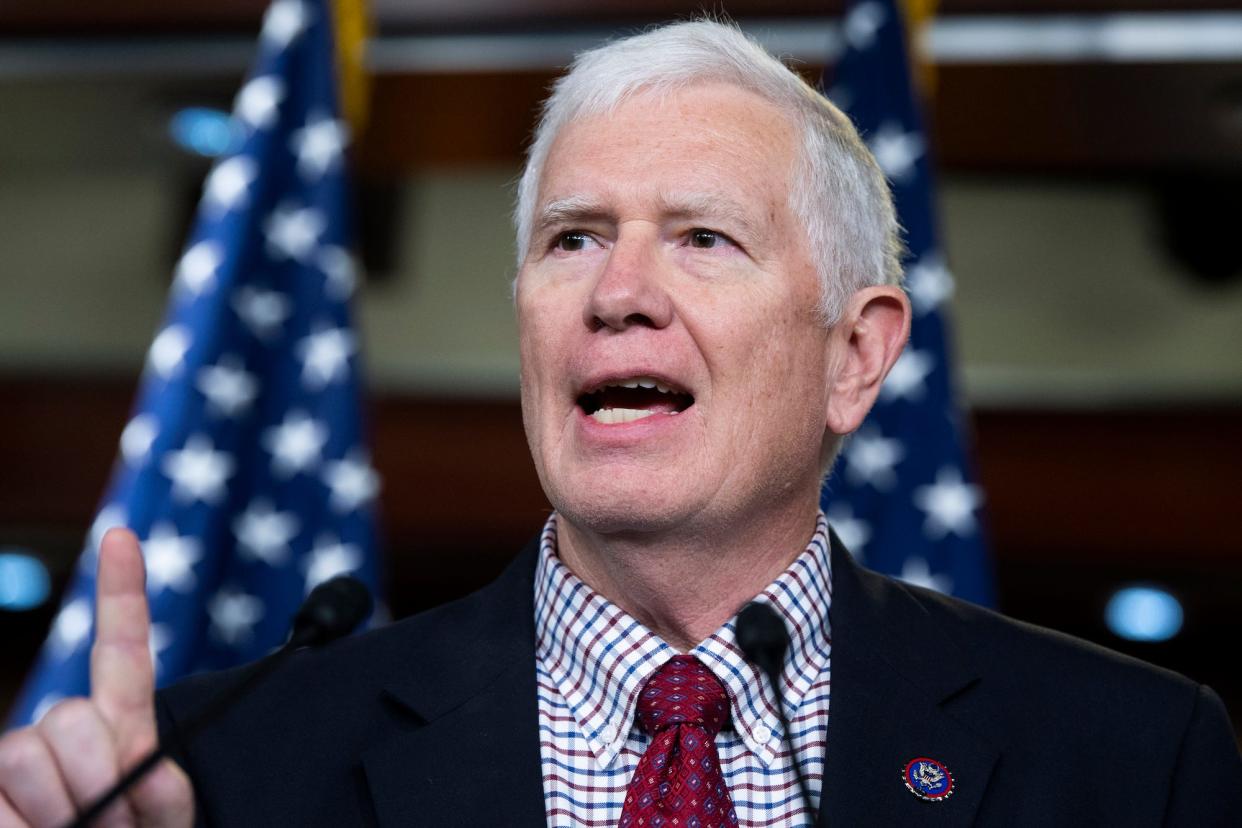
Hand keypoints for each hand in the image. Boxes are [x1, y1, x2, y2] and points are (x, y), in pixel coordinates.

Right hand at [0, 529, 193, 826]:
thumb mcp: (165, 824)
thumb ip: (165, 796)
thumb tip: (147, 770)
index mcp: (119, 726)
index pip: (122, 650)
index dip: (121, 591)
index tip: (123, 535)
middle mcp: (59, 731)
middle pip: (67, 719)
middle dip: (96, 777)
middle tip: (111, 827)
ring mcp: (15, 759)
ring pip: (24, 755)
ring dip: (58, 811)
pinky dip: (18, 826)